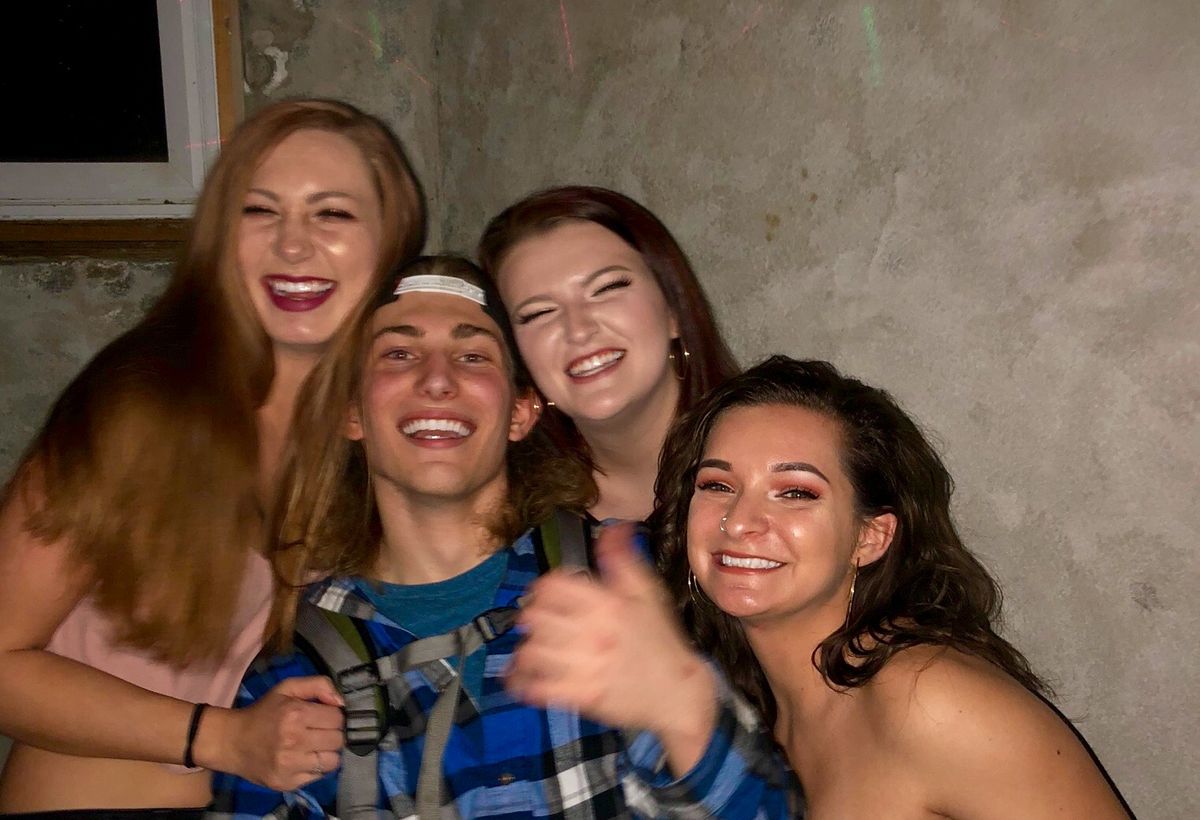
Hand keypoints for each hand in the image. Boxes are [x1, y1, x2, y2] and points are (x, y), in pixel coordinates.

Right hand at [197, 675, 344, 790]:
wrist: (232, 742)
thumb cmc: (263, 713)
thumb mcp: (287, 688)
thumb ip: (318, 685)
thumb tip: (341, 702)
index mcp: (295, 714)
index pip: (337, 718)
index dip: (333, 716)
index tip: (322, 717)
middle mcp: (294, 741)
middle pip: (337, 740)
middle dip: (332, 734)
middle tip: (318, 732)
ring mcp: (290, 765)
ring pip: (333, 761)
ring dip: (327, 753)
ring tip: (314, 747)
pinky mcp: (288, 783)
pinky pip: (318, 776)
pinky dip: (315, 768)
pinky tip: (303, 759)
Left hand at [506, 523, 716, 772]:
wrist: (677, 691)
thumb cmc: (660, 639)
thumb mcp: (647, 591)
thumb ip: (623, 558)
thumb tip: (613, 526)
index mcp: (606, 603)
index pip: (551, 587)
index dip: (541, 589)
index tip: (544, 598)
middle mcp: (593, 632)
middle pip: (534, 618)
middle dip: (530, 618)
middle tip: (536, 624)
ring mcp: (585, 666)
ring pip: (530, 652)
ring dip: (525, 650)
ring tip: (531, 650)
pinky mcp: (581, 696)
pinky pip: (536, 688)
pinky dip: (521, 682)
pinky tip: (521, 679)